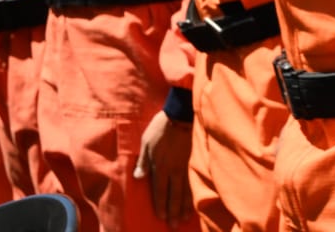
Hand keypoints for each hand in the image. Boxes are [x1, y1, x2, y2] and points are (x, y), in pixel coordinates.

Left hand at [134, 109, 192, 226]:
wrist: (182, 115)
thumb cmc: (161, 128)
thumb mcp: (146, 143)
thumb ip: (143, 161)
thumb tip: (137, 177)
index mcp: (160, 167)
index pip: (160, 191)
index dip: (161, 205)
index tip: (161, 217)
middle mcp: (174, 171)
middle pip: (174, 195)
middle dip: (173, 211)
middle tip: (174, 224)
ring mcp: (187, 166)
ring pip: (186, 191)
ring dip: (185, 206)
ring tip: (185, 218)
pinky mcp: (196, 160)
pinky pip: (195, 181)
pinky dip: (195, 193)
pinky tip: (197, 200)